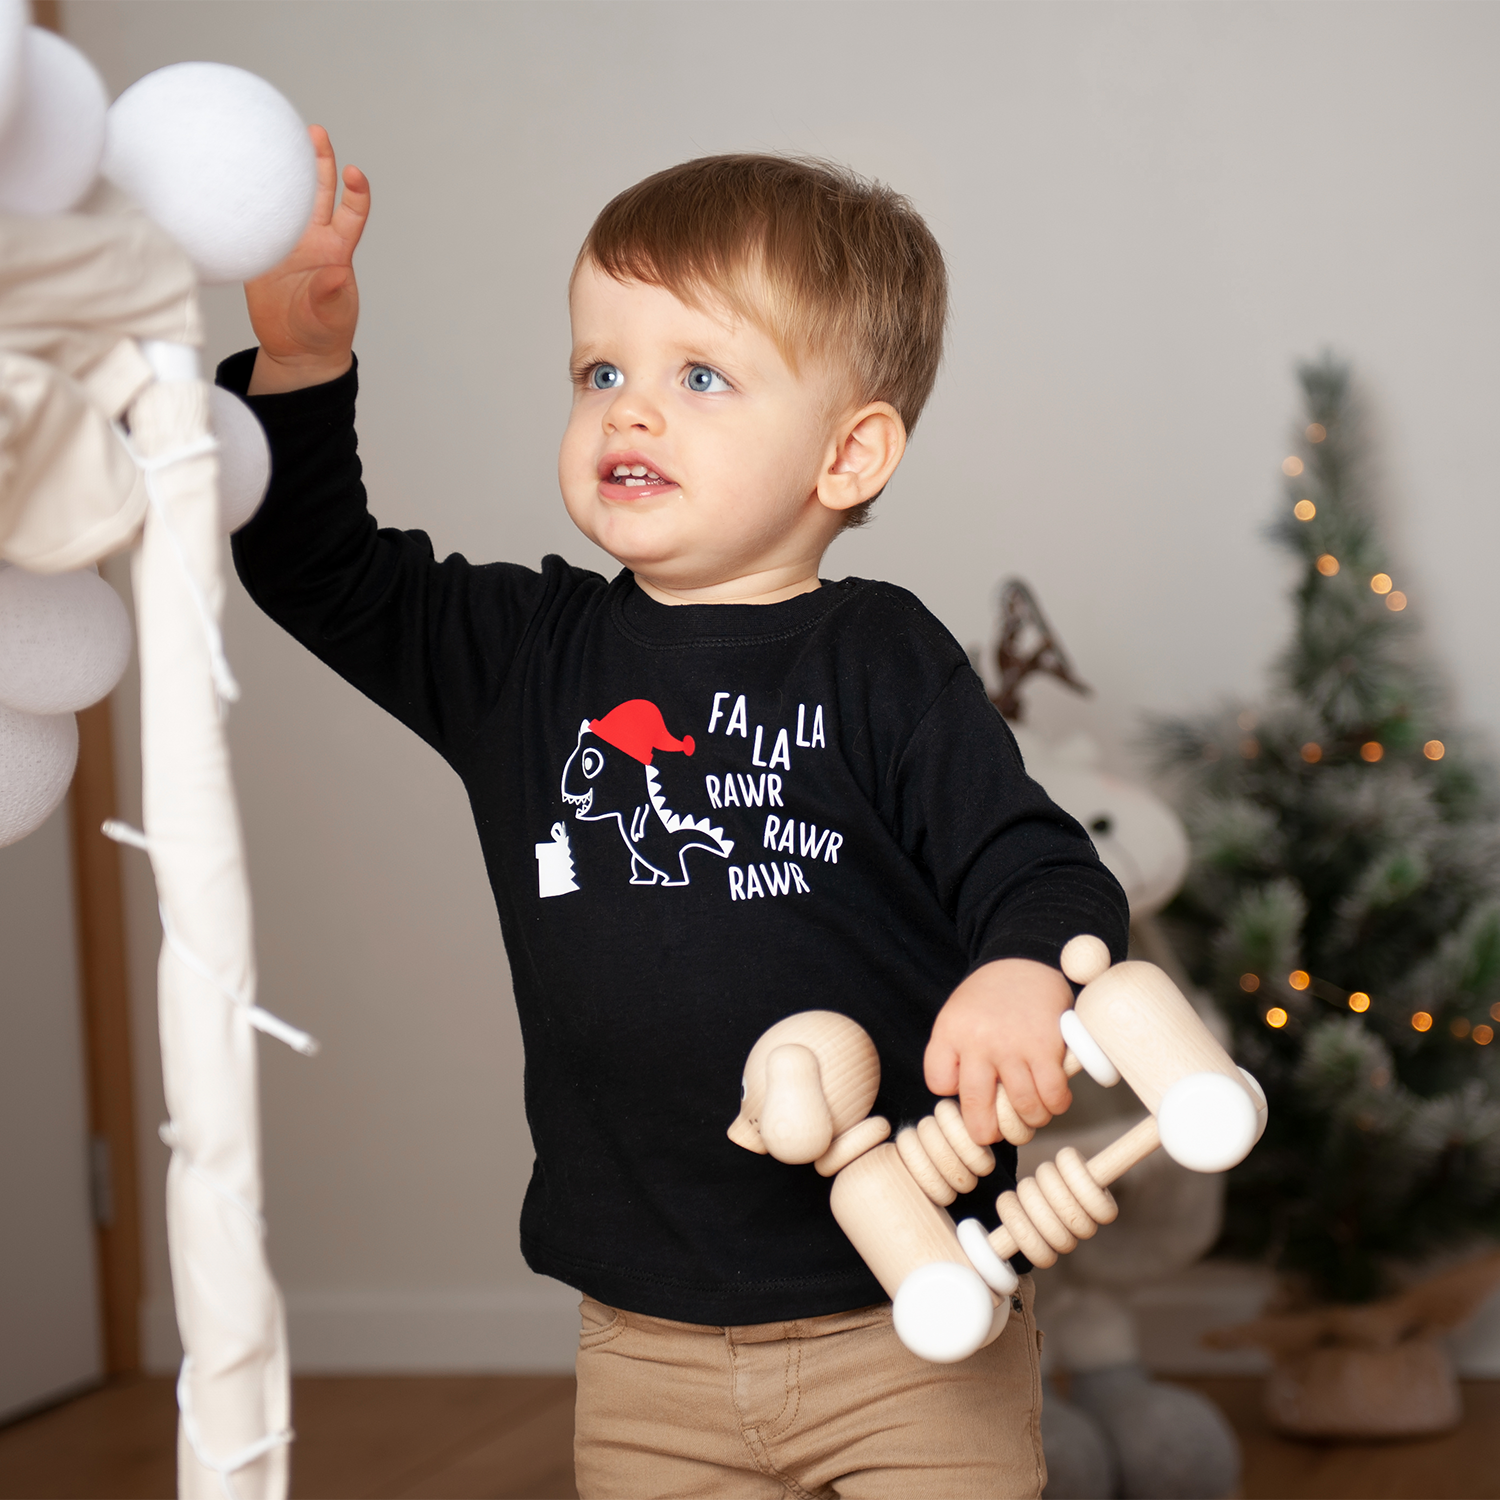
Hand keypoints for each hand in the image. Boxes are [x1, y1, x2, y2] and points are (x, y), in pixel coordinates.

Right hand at [245, 125, 369, 393]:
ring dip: (283, 172)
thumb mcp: (330, 317)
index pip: (352, 214)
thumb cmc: (323, 333)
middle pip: (319, 193)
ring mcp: (286, 244)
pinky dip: (248, 200)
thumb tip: (336, 275)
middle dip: (318, 160)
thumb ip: (331, 296)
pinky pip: (254, 221)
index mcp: (336, 252)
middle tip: (313, 131)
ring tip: (274, 138)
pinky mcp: (261, 253)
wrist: (296, 351)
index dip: (356, 192)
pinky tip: (237, 175)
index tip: (354, 173)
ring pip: (286, 200)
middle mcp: (313, 240)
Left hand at [924, 958, 1073, 1145]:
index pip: (939, 1083)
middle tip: (995, 1132)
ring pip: (1021, 1108)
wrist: (1026, 959)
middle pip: (977, 1107)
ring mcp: (1013, 1046)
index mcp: (950, 1031)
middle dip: (986, 1131)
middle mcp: (979, 1041)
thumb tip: (965, 1102)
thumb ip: (954, 1053)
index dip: (953, 1094)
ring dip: (1029, 1121)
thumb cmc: (991, 995)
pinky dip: (1054, 1106)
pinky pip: (1051, 1095)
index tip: (967, 1089)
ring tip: (1030, 1114)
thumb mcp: (957, 1014)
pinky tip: (1053, 1100)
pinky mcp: (1046, 1048)